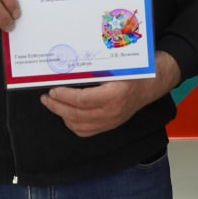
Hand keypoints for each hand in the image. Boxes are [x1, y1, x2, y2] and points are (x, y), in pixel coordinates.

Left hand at [40, 52, 180, 137]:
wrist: (151, 85)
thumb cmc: (133, 72)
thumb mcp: (116, 67)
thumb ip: (94, 70)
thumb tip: (68, 70)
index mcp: (114, 95)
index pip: (82, 100)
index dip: (64, 96)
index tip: (53, 89)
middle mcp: (112, 112)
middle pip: (76, 115)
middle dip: (57, 106)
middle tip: (46, 98)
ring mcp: (110, 121)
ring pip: (78, 125)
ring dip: (62, 115)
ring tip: (53, 104)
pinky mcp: (109, 126)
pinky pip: (85, 131)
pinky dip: (72, 124)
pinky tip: (66, 114)